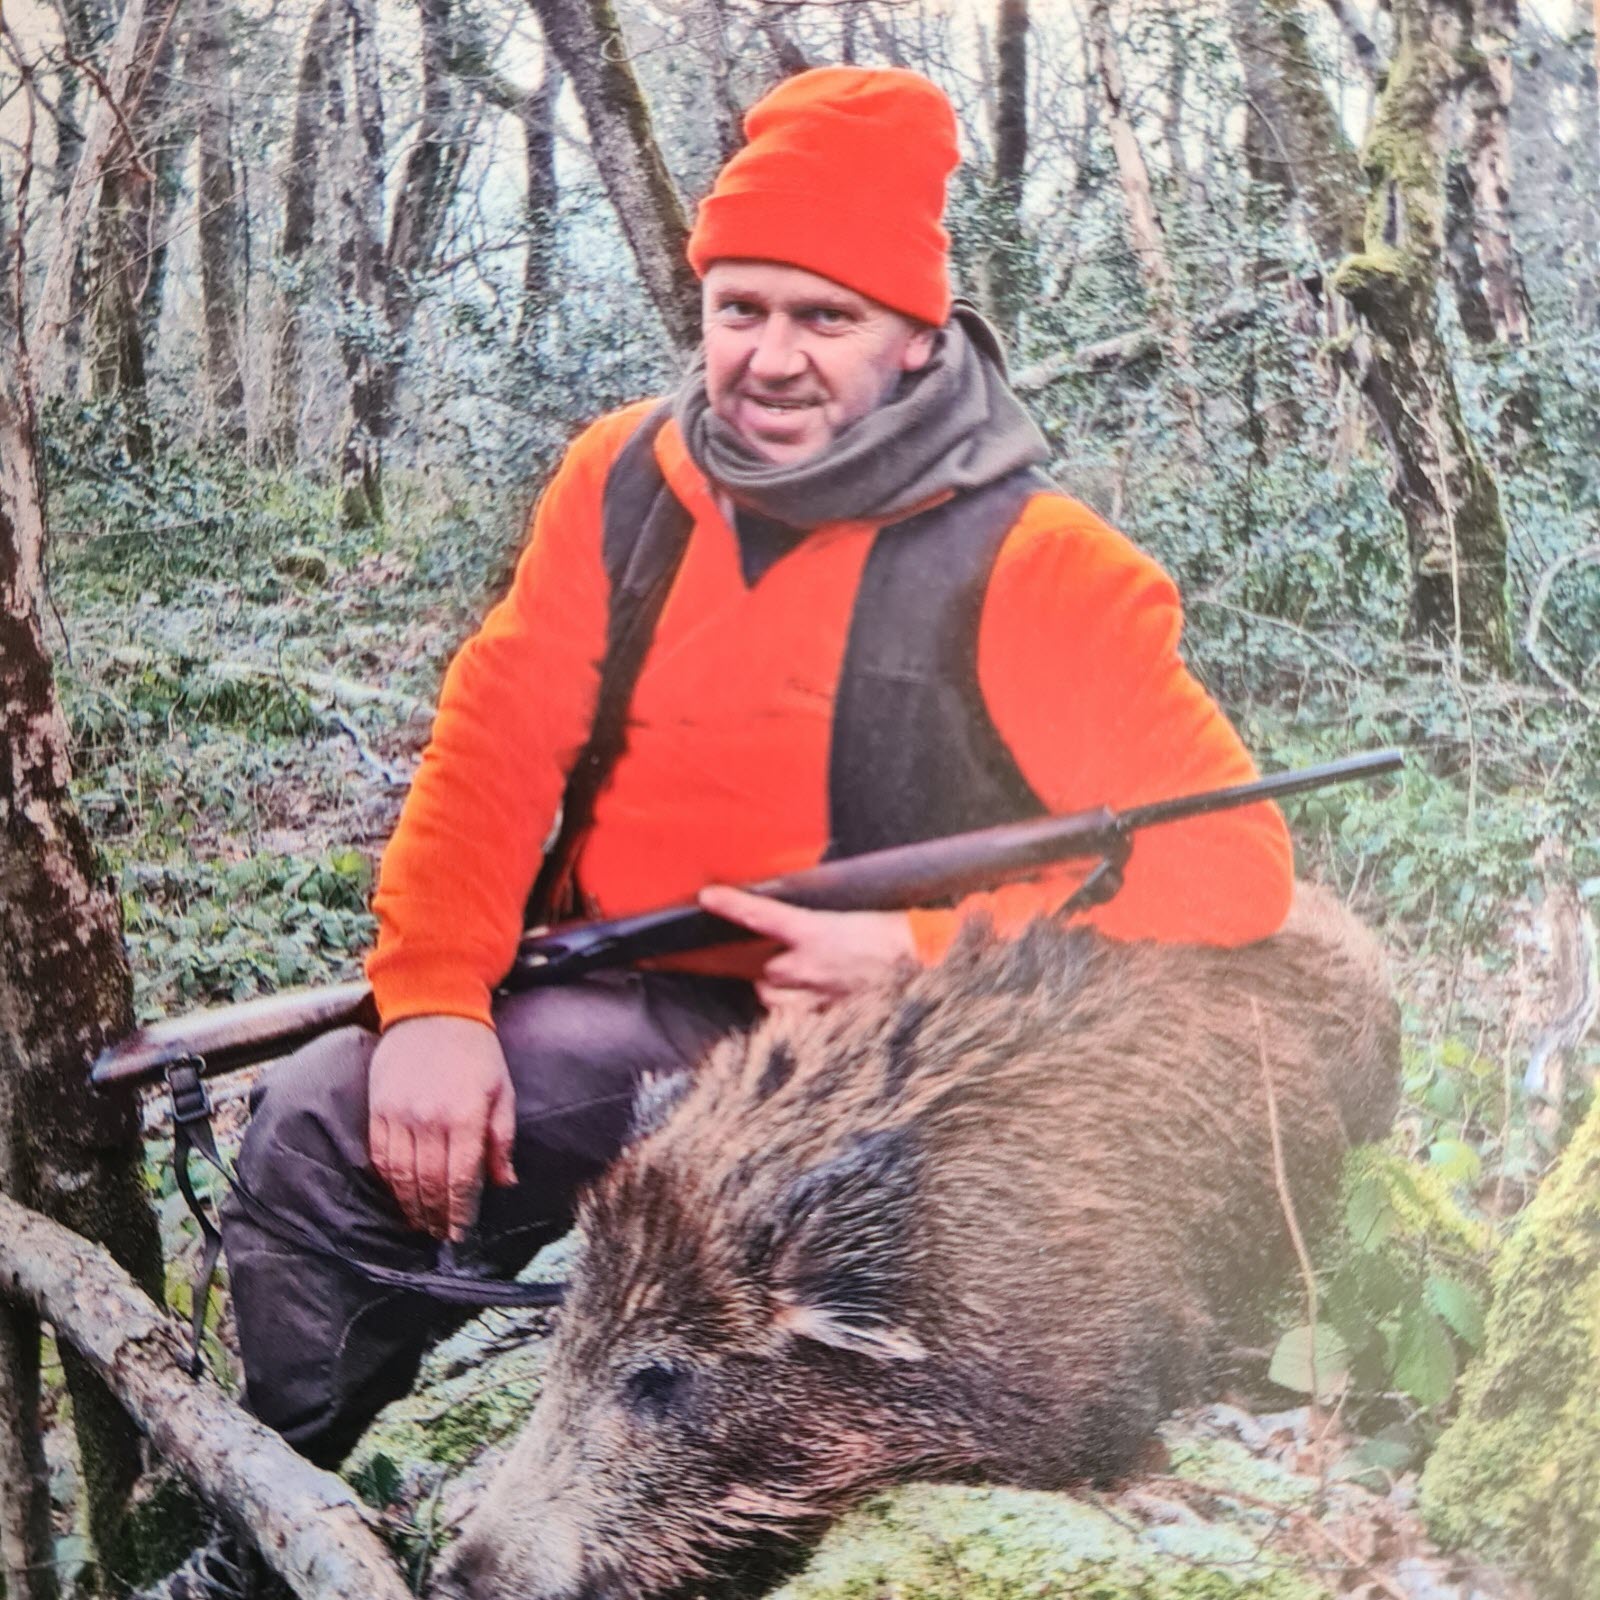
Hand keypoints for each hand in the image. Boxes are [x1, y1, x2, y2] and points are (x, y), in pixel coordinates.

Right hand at [368, 1016, 517, 1240]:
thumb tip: (504, 1182)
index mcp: (466, 1116)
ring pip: (402, 1176)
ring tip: (421, 1223)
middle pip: (430, 1184)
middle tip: (440, 1235)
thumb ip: (502, 1139)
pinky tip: (398, 1195)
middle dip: (436, 1216)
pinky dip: (389, 1182)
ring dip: (412, 1206)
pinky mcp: (378, 1109)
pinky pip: (380, 1157)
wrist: (434, 1010)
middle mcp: (430, 1120)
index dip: (460, 1212)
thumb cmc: (476, 1052)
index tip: (460, 1233)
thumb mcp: (502, 1091)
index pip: (461, 1179)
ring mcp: (400, 1115)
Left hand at [698, 885, 917, 1013]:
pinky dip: (793, 1013)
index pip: (759, 915)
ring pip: (769, 995)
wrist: (926, 968)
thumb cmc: (894, 937)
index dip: (731, 905)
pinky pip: (792, 1019)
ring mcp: (811, 997)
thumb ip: (812, 925)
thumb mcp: (849, 919)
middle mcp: (804, 966)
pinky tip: (809, 1007)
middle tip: (745, 959)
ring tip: (798, 981)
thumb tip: (788, 926)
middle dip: (750, 963)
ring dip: (775, 989)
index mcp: (812, 931)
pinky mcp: (822, 1019)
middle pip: (755, 967)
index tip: (707, 897)